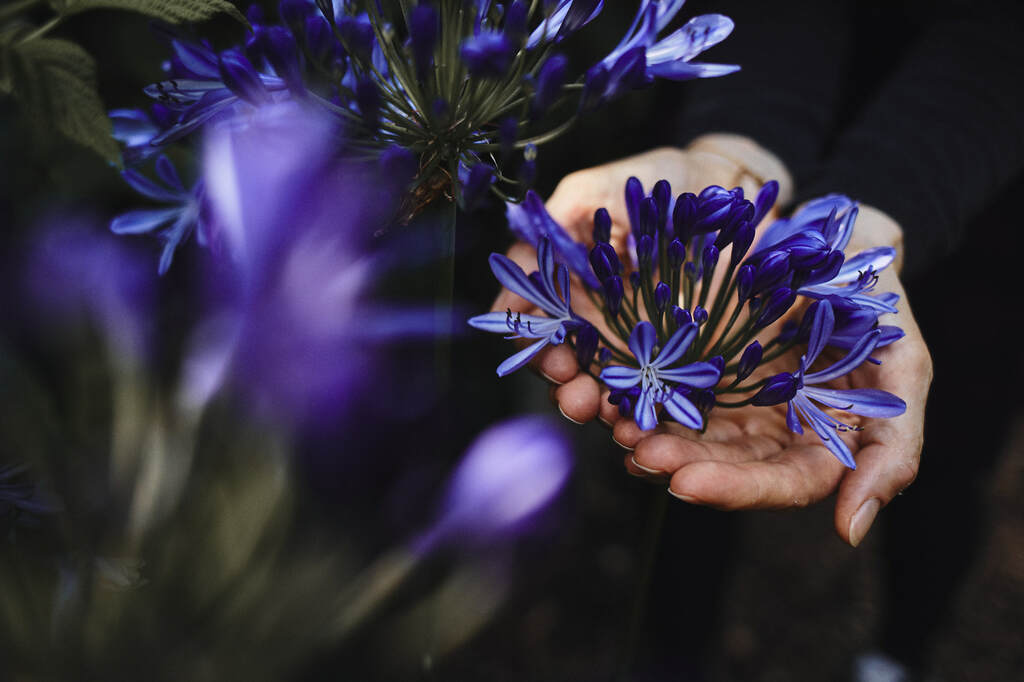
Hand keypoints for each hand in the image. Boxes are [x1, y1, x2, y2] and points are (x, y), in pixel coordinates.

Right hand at [493, 139, 792, 421]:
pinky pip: (659, 391)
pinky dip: (650, 411)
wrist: (723, 189)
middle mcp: (591, 324)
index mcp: (562, 290)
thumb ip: (556, 221)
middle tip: (574, 393)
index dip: (529, 345)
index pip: (532, 327)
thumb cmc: (652, 182)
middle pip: (564, 368)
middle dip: (563, 387)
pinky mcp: (678, 356)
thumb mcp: (593, 189)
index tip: (541, 352)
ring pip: (607, 389)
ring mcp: (635, 343)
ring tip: (607, 414)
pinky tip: (649, 420)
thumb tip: (517, 260)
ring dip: (601, 408)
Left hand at [618, 206, 930, 546]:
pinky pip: (666, 389)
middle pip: (721, 466)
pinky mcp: (698, 367)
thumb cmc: (881, 307)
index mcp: (817, 447)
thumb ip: (890, 451)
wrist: (840, 240)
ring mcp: (729, 401)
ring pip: (686, 433)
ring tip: (618, 426)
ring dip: (650, 436)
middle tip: (639, 451)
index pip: (778, 486)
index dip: (734, 489)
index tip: (686, 483)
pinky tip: (613, 394)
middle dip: (678, 463)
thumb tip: (850, 533)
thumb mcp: (905, 371)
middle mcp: (768, 434)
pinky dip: (640, 396)